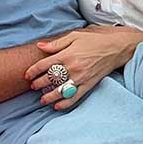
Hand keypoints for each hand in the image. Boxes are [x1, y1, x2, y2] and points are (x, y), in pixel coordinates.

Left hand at [25, 27, 142, 110]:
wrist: (115, 49)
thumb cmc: (94, 41)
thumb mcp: (74, 37)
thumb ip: (56, 43)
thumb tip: (39, 46)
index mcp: (67, 54)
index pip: (44, 65)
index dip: (33, 71)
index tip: (27, 75)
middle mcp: (72, 67)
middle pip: (50, 79)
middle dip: (39, 84)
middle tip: (32, 87)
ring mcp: (80, 78)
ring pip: (60, 91)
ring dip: (49, 97)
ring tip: (42, 100)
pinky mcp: (88, 85)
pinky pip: (75, 97)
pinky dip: (65, 103)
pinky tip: (57, 107)